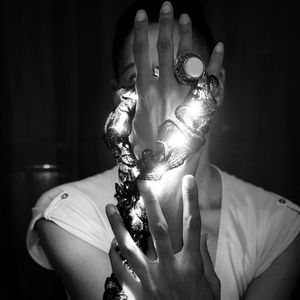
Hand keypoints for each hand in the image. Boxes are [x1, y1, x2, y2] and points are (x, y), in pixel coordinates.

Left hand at [106, 175, 219, 299]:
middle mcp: (169, 268)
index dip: (192, 200)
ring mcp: (150, 281)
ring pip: (130, 246)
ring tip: (109, 207)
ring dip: (118, 225)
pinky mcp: (136, 293)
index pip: (193, 225)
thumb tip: (204, 234)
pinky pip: (119, 270)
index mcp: (191, 265)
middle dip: (150, 203)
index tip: (188, 180)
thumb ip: (207, 259)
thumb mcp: (211, 285)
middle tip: (142, 183)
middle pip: (159, 228)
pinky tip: (111, 243)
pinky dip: (114, 254)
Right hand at [130, 1, 223, 156]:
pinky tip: (220, 48)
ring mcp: (184, 96)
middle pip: (164, 50)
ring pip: (185, 59)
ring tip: (185, 17)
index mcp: (145, 93)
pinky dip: (215, 64)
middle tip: (167, 6)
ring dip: (185, 37)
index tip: (141, 15)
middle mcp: (165, 89)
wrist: (167, 165)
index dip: (140, 33)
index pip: (140, 56)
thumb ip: (126, 104)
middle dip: (165, 26)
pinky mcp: (199, 105)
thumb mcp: (130, 124)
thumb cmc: (145, 146)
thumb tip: (116, 88)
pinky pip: (209, 81)